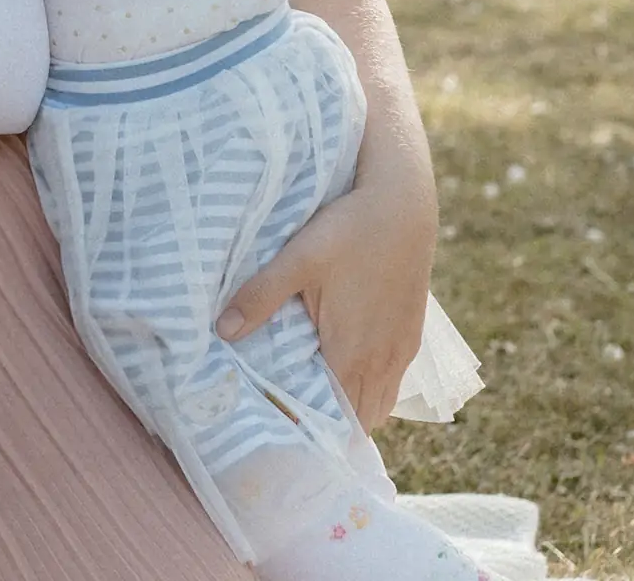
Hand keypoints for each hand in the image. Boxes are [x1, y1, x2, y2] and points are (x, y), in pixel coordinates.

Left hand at [216, 175, 436, 431]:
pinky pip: (392, 381)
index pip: (337, 418)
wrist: (404, 206)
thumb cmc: (349, 232)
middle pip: (360, 419)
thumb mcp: (298, 260)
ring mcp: (402, 350)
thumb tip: (222, 331)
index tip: (281, 427)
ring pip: (380, 403)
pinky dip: (370, 388)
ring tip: (315, 396)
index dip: (311, 427)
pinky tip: (344, 367)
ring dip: (353, 407)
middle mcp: (383, 361)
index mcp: (353, 353)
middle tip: (291, 415)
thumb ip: (261, 296)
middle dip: (330, 423)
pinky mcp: (410, 333)